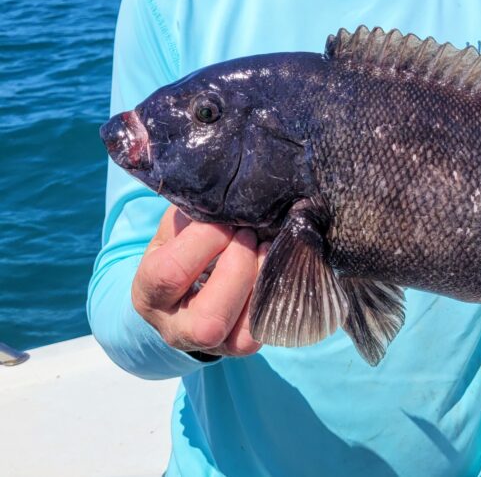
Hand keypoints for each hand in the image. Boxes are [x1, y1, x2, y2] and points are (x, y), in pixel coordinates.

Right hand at [132, 206, 265, 357]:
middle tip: (247, 235)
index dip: (203, 240)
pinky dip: (272, 295)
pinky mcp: (238, 346)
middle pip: (208, 318)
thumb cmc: (179, 252)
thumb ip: (189, 215)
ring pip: (238, 331)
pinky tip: (270, 267)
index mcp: (148, 295)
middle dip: (237, 266)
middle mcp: (174, 329)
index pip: (170, 274)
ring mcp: (208, 344)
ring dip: (259, 280)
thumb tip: (222, 195)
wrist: (182, 295)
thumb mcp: (172, 232)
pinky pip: (261, 330)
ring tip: (263, 248)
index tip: (224, 220)